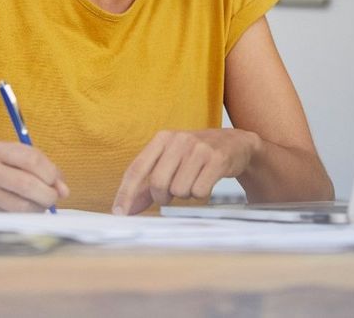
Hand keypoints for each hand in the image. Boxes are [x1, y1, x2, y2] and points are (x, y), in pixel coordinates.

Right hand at [0, 142, 68, 211]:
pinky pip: (14, 219)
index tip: (55, 181)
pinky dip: (27, 217)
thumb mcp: (15, 157)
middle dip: (48, 194)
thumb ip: (42, 167)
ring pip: (23, 207)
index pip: (32, 159)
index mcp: (0, 150)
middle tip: (52, 197)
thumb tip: (64, 190)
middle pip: (28, 185)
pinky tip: (26, 210)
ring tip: (39, 203)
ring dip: (39, 208)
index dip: (51, 172)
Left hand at [112, 129, 260, 214]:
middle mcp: (178, 140)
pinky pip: (200, 191)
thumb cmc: (195, 156)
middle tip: (171, 195)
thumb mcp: (170, 160)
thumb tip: (125, 209)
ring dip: (185, 194)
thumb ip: (147, 182)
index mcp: (162, 138)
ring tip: (193, 181)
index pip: (137, 169)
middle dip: (162, 197)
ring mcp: (198, 148)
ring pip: (179, 190)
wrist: (234, 143)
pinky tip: (206, 182)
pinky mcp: (217, 159)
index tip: (119, 214)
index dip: (126, 193)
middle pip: (157, 184)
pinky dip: (201, 194)